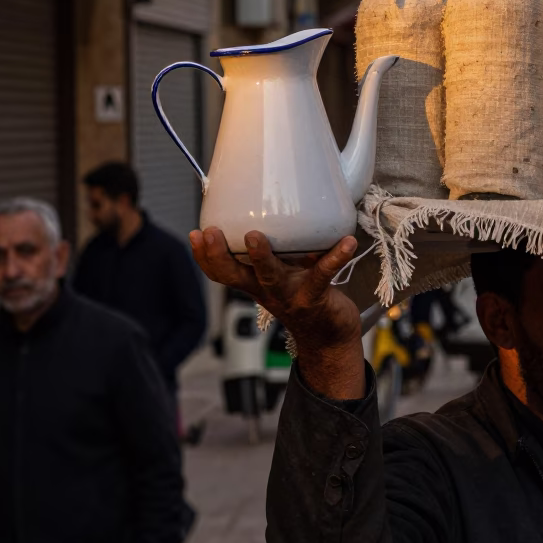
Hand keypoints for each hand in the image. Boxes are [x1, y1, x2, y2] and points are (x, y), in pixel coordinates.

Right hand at [189, 228, 365, 399]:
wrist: (329, 336)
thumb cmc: (305, 296)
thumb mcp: (285, 274)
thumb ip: (281, 250)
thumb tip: (281, 206)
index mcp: (255, 283)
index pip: (222, 272)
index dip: (204, 257)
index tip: (195, 234)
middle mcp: (267, 290)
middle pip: (235, 275)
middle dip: (219, 255)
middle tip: (210, 233)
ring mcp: (289, 295)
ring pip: (270, 276)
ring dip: (260, 258)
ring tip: (255, 237)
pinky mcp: (315, 297)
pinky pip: (324, 274)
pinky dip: (336, 257)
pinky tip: (347, 242)